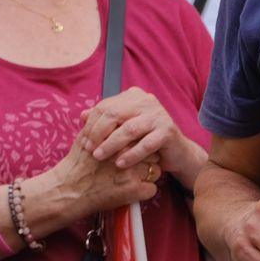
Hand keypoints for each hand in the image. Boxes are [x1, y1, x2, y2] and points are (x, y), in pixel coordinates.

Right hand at [36, 114, 158, 224]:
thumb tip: (113, 117)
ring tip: (134, 177)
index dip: (138, 144)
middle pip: (153, 153)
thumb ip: (100, 126)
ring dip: (147, 174)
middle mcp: (127, 155)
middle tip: (135, 164)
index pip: (142, 137)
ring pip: (156, 171)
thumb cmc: (77, 165)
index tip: (132, 150)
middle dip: (146, 158)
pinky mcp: (136, 192)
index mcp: (117, 141)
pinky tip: (133, 190)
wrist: (70, 190)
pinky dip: (144, 190)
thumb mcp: (85, 138)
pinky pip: (152, 189)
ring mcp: (133, 174)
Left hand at [82, 86, 200, 182]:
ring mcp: (159, 114)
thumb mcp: (124, 126)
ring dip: (111, 144)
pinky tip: (120, 164)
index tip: (83, 140)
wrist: (177, 152)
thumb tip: (82, 116)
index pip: (105, 106)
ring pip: (128, 129)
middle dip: (98, 133)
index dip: (92, 124)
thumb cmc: (145, 138)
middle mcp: (146, 101)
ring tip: (99, 157)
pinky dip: (131, 155)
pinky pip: (145, 144)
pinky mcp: (168, 131)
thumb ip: (105, 120)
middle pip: (114, 114)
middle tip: (89, 149)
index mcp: (133, 96)